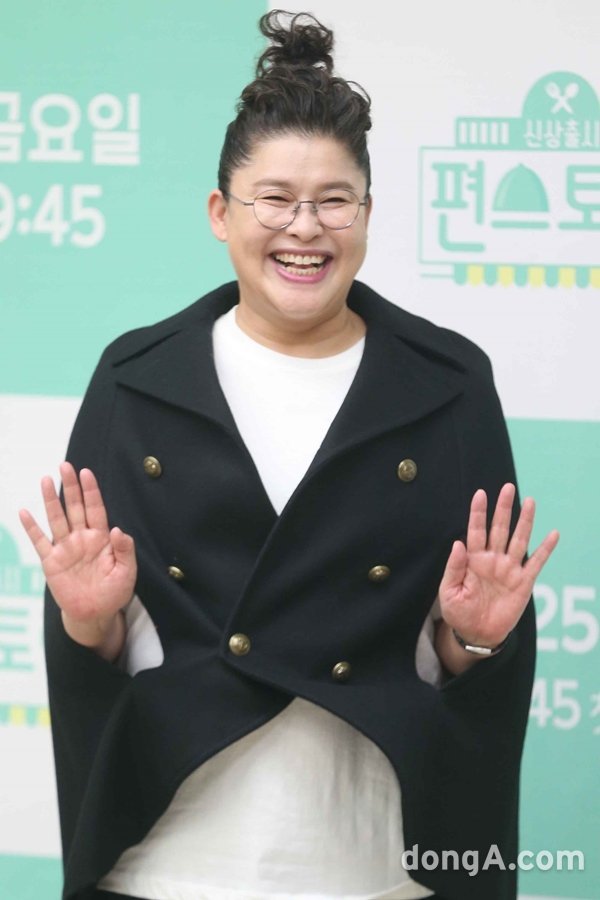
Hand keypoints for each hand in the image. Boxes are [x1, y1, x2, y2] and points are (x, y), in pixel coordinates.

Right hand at [19, 462, 136, 655]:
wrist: (95, 614)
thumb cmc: (114, 592)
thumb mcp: (126, 572)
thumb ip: (124, 550)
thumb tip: (117, 529)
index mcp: (101, 538)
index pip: (96, 508)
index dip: (91, 491)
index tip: (86, 472)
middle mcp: (82, 538)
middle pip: (75, 507)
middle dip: (70, 487)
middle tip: (65, 466)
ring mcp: (65, 548)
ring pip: (56, 519)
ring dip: (50, 500)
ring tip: (44, 479)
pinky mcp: (51, 562)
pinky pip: (39, 542)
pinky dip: (31, 527)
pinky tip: (24, 512)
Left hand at [437, 483, 558, 648]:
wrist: (476, 634)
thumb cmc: (459, 612)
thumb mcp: (449, 591)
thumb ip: (453, 568)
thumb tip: (458, 543)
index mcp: (473, 559)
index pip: (476, 530)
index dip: (478, 513)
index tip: (480, 494)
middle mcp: (492, 559)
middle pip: (499, 529)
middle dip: (503, 509)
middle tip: (507, 488)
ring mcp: (509, 569)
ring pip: (519, 540)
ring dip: (524, 521)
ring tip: (529, 501)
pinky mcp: (523, 582)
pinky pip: (536, 563)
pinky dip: (545, 549)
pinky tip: (552, 534)